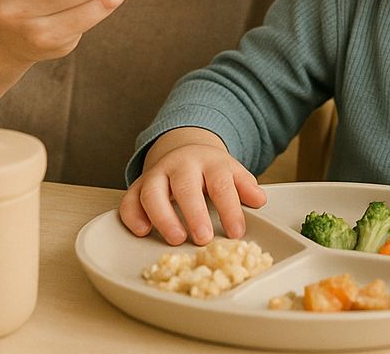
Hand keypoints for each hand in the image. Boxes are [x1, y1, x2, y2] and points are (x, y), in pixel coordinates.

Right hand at [119, 127, 265, 244]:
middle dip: (194, 212)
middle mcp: (181, 164)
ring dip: (163, 216)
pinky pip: (130, 198)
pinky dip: (133, 215)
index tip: (236, 233)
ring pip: (153, 191)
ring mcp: (157, 174)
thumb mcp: (232, 172)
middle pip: (185, 185)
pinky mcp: (138, 186)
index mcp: (209, 162)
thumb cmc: (210, 171)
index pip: (221, 183)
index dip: (229, 208)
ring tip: (176, 238)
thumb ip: (245, 186)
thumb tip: (259, 199)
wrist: (185, 150)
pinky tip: (142, 231)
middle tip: (203, 238)